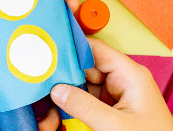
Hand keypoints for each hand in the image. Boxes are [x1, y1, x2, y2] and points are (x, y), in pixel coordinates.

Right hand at [48, 39, 172, 130]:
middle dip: (64, 78)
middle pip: (85, 69)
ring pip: (83, 86)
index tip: (47, 53)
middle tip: (42, 87)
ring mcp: (118, 96)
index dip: (71, 49)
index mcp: (130, 75)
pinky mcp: (113, 110)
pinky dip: (73, 107)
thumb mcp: (114, 125)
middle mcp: (124, 81)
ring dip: (66, 95)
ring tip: (48, 108)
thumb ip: (84, 106)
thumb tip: (58, 90)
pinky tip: (58, 114)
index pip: (95, 50)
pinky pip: (88, 102)